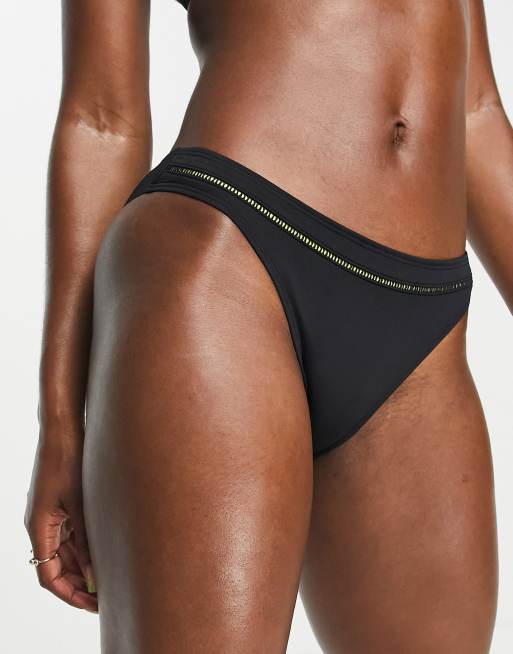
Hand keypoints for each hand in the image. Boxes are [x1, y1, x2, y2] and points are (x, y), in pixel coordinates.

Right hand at [24, 431, 97, 612]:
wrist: (62, 431)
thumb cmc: (67, 461)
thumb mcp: (78, 503)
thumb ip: (85, 539)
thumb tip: (94, 573)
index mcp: (39, 528)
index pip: (49, 576)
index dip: (70, 594)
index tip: (93, 605)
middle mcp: (41, 526)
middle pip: (57, 567)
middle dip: (80, 585)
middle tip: (107, 597)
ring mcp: (51, 516)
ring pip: (65, 553)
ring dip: (83, 568)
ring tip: (110, 579)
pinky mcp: (60, 506)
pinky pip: (70, 536)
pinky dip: (85, 548)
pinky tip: (104, 553)